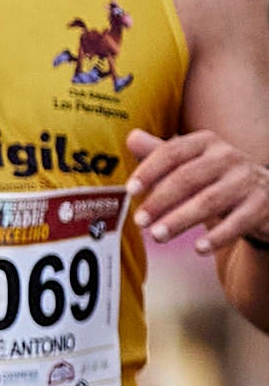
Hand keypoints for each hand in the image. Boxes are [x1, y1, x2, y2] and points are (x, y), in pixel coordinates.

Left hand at [125, 128, 268, 255]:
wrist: (265, 193)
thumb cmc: (217, 178)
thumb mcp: (190, 163)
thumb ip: (162, 153)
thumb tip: (132, 137)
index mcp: (205, 143)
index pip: (172, 152)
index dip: (150, 170)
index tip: (130, 190)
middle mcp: (228, 157)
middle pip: (188, 178)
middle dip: (160, 200)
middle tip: (139, 221)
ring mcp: (246, 180)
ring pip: (209, 201)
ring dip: (180, 220)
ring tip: (157, 236)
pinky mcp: (261, 204)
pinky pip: (238, 221)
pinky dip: (218, 236)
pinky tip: (199, 248)